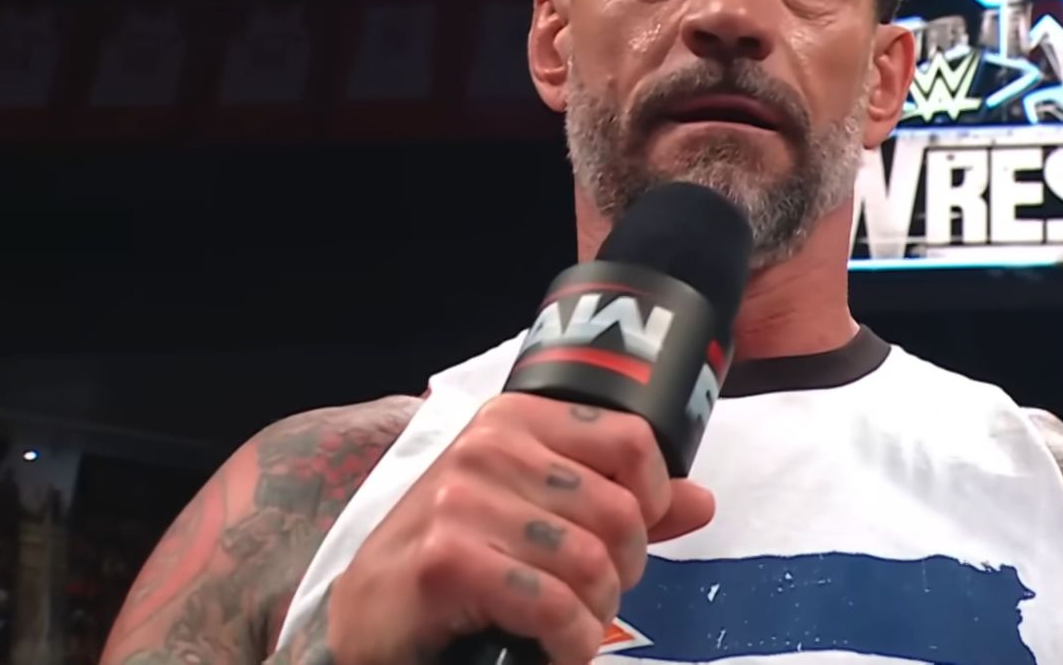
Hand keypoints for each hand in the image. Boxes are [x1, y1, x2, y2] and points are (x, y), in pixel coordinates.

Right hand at [321, 394, 715, 663]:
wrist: (363, 621)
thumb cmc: (454, 562)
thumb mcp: (533, 514)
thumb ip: (618, 503)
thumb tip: (699, 500)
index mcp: (515, 421)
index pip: (632, 439)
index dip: (652, 500)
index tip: (631, 537)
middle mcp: (488, 448)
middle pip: (618, 511)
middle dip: (620, 572)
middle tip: (590, 597)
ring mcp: (462, 501)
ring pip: (591, 563)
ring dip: (593, 615)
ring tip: (569, 626)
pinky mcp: (447, 561)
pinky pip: (553, 605)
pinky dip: (568, 641)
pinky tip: (553, 648)